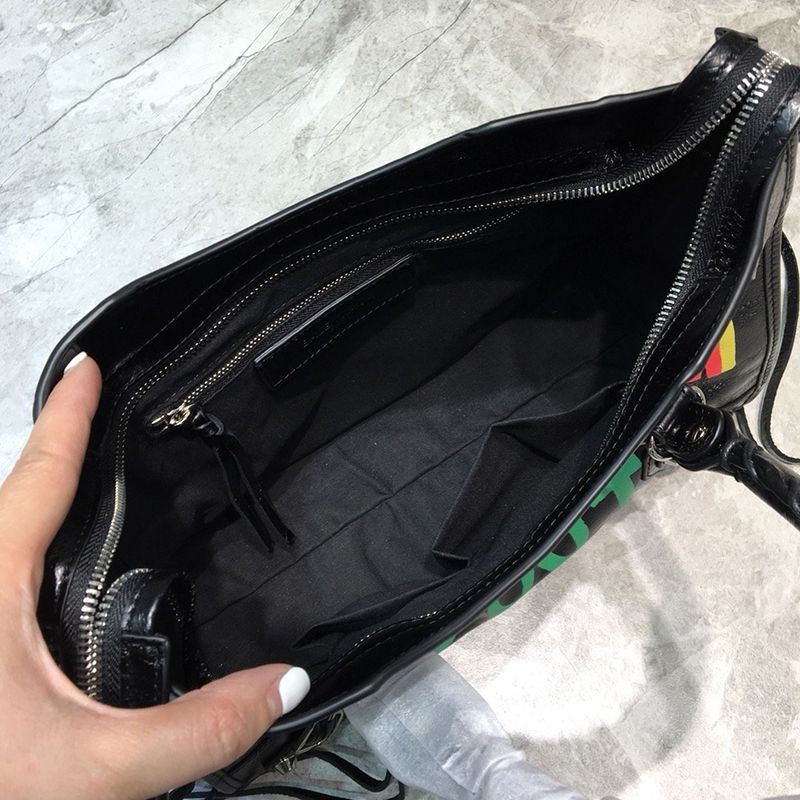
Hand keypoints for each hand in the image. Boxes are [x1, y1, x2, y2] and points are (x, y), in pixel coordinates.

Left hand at [0, 354, 309, 798]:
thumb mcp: (92, 769)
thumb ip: (197, 729)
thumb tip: (286, 681)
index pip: (37, 473)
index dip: (69, 414)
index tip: (89, 364)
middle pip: (15, 495)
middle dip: (59, 450)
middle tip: (111, 419)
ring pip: (3, 534)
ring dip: (43, 499)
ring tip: (102, 488)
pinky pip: (3, 568)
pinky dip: (34, 547)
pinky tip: (70, 579)